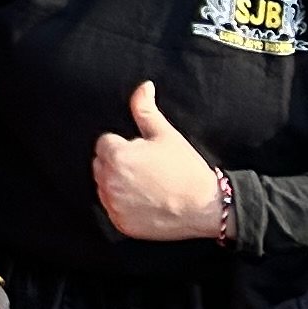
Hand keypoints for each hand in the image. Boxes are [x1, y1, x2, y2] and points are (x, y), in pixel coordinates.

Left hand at [94, 80, 228, 241]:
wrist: (206, 206)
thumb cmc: (186, 168)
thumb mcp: (166, 135)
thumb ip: (145, 109)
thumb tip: (143, 86)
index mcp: (116, 156)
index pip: (105, 144)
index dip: (125, 146)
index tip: (145, 155)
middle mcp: (109, 181)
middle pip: (101, 164)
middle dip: (117, 163)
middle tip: (147, 170)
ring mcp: (114, 205)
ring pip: (104, 186)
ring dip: (117, 184)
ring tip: (147, 186)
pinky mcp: (120, 223)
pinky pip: (112, 209)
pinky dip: (123, 206)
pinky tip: (145, 202)